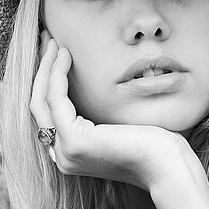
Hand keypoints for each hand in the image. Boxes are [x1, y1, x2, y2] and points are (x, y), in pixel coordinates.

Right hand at [29, 31, 196, 191]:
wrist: (168, 167)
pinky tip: (65, 54)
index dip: (49, 83)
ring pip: (41, 100)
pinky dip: (57, 73)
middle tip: (47, 42)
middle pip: (39, 106)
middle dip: (41, 71)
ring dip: (45, 67)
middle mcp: (62, 157)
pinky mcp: (74, 140)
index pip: (50, 115)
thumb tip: (98, 88)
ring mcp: (65, 151)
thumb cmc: (155, 146)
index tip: (56, 55)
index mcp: (72, 156)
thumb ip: (101, 117)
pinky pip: (56, 98)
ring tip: (53, 41)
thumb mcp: (120, 128)